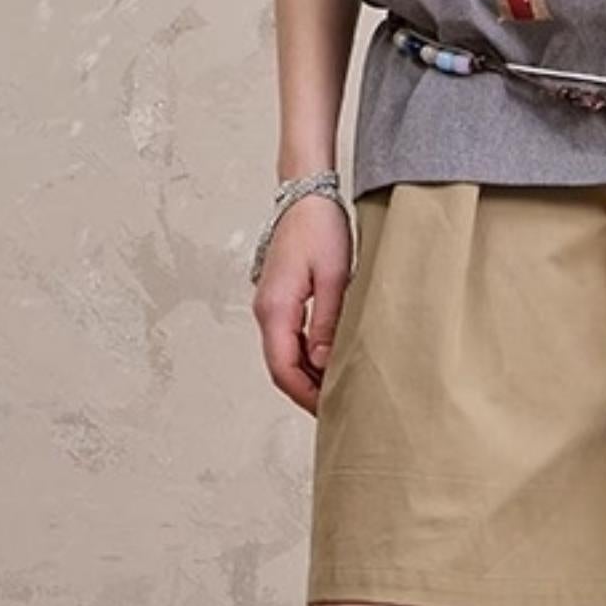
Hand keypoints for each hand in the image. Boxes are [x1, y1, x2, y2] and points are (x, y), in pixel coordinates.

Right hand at [252, 193, 353, 414]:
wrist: (305, 194)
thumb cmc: (320, 227)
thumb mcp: (334, 276)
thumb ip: (327, 322)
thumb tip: (321, 363)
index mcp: (276, 308)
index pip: (283, 369)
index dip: (306, 396)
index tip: (330, 412)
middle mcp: (266, 311)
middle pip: (281, 367)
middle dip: (307, 393)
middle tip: (339, 409)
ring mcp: (271, 305)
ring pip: (284, 355)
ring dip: (307, 376)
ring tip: (339, 390)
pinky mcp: (280, 299)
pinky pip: (288, 339)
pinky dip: (306, 358)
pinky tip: (329, 362)